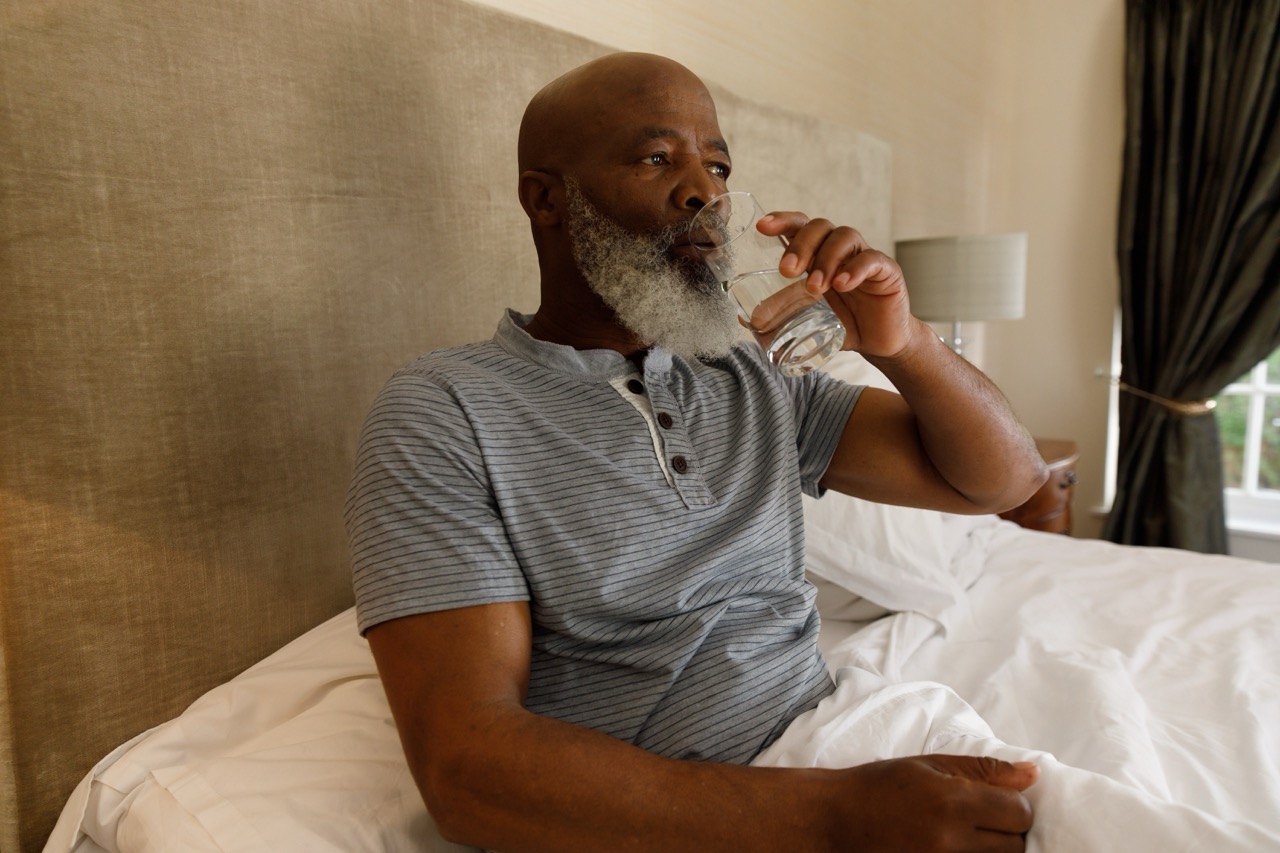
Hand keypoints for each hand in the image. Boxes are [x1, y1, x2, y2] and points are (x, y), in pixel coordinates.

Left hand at [757, 212, 915, 358]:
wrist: (877, 344)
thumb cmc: (840, 325)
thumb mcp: (806, 320)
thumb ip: (779, 315)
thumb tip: (744, 318)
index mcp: (818, 254)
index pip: (800, 226)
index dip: (782, 220)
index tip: (762, 227)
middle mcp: (839, 249)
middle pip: (820, 226)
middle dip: (800, 244)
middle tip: (787, 270)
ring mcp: (863, 256)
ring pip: (844, 237)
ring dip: (825, 259)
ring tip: (815, 288)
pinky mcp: (887, 271)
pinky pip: (872, 259)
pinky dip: (855, 269)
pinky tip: (843, 284)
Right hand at [825, 754, 1037, 851]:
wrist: (834, 820)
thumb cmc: (879, 786)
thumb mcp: (929, 766)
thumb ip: (984, 770)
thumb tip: (1033, 774)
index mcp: (952, 801)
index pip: (1020, 812)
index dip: (1015, 805)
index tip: (998, 802)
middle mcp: (951, 840)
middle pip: (1015, 846)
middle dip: (1006, 831)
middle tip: (980, 821)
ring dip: (992, 850)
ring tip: (966, 836)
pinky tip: (955, 847)